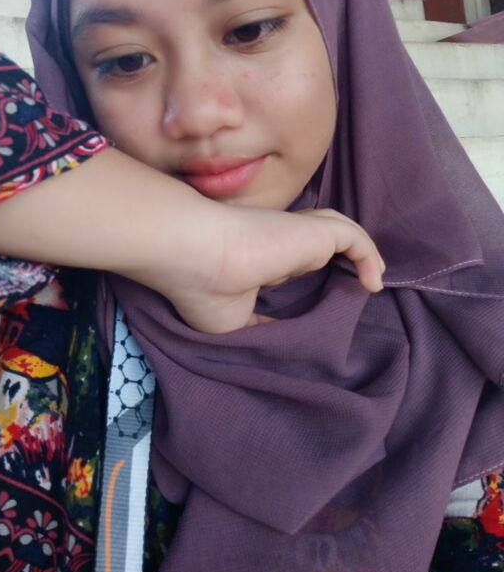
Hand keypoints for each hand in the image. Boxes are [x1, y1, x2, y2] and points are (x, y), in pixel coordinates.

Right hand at [140, 205, 384, 334]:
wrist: (197, 256)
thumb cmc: (203, 289)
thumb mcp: (231, 322)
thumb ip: (260, 327)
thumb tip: (280, 340)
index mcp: (255, 255)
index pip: (287, 258)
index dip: (300, 270)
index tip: (313, 299)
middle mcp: (277, 239)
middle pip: (314, 241)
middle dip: (333, 257)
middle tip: (350, 286)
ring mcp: (295, 232)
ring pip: (336, 231)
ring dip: (356, 253)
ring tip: (370, 279)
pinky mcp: (313, 232)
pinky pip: (353, 239)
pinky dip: (368, 255)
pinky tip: (374, 284)